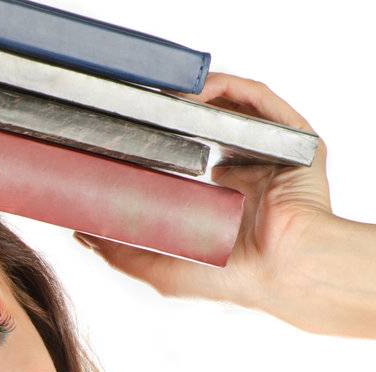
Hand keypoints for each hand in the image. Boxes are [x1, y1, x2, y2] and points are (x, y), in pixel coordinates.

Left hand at [74, 73, 332, 315]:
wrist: (284, 270)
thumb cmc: (232, 279)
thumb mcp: (159, 267)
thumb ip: (120, 249)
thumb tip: (80, 231)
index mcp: (225, 200)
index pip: (189, 159)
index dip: (158, 143)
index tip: (125, 137)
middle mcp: (251, 172)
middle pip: (210, 128)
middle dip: (175, 113)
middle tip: (139, 109)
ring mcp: (273, 153)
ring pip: (231, 109)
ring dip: (197, 96)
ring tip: (163, 97)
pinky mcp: (295, 138)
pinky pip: (258, 99)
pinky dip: (228, 88)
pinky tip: (198, 92)